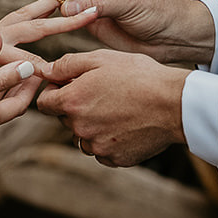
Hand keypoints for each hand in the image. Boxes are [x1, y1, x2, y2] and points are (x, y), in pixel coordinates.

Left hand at [0, 0, 98, 87]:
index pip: (29, 60)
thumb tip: (0, 38)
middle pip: (36, 24)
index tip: (74, 73)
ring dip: (50, 8)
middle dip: (65, 19)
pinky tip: (38, 18)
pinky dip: (34, 16)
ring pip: (27, 17)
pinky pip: (18, 24)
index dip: (50, 68)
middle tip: (93, 8)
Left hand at [35, 50, 187, 166]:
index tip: (71, 85)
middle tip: (102, 93)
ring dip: (91, 126)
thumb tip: (45, 71)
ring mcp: (97, 146)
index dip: (55, 92)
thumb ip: (67, 65)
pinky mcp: (115, 159)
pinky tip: (125, 125)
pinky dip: (108, 140)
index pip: (44, 103)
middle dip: (75, 107)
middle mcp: (80, 128)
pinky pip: (102, 151)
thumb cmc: (138, 76)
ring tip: (116, 109)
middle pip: (64, 119)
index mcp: (72, 102)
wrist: (174, 103)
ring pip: (83, 137)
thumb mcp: (101, 58)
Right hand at [45, 0, 214, 63]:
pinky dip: (66, 20)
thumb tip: (64, 7)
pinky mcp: (92, 19)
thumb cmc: (156, 10)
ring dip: (62, 6)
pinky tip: (68, 23)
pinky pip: (72, 17)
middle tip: (58, 3)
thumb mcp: (125, 2)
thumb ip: (95, 4)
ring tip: (68, 14)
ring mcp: (94, 0)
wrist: (171, 36)